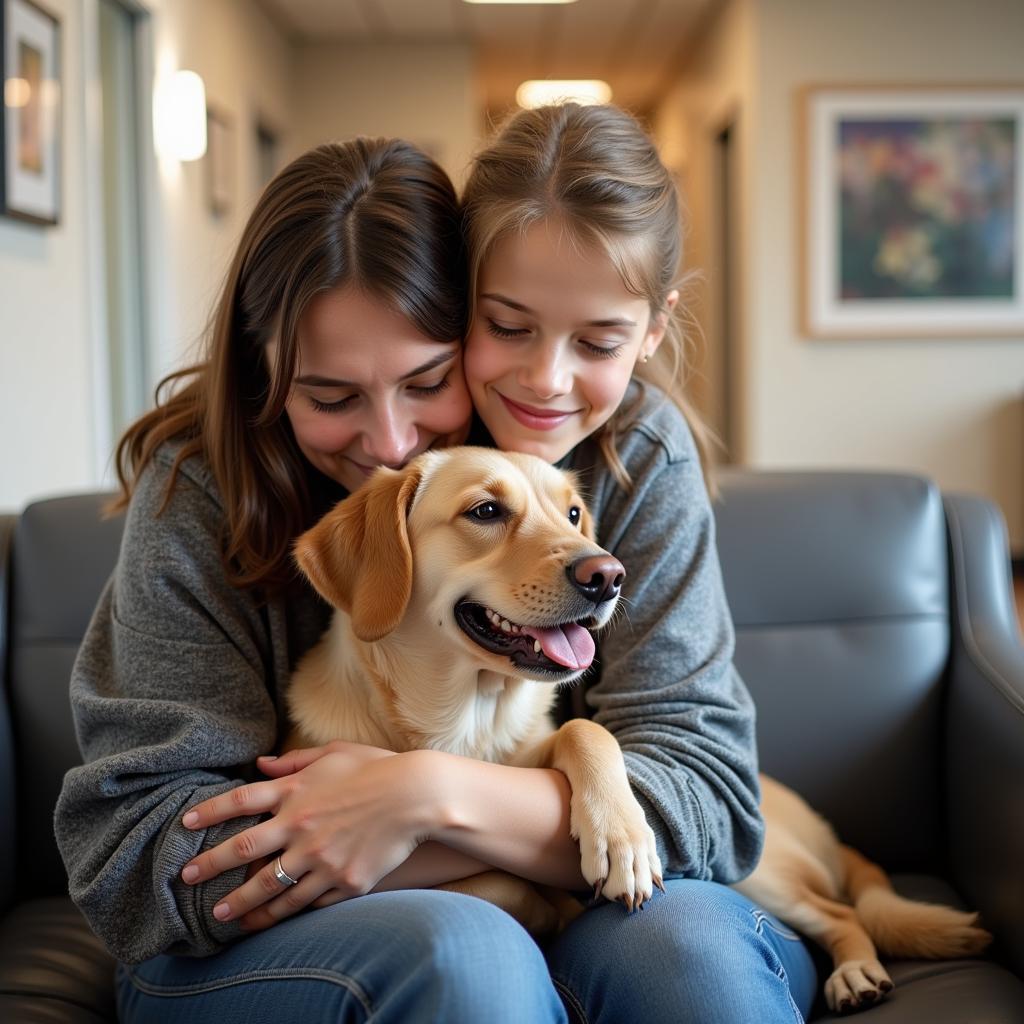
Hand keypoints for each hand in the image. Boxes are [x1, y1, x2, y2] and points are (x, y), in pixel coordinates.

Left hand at [180, 743, 437, 929]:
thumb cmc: (377, 768)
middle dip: (210, 866)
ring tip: (223, 915)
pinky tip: (270, 921)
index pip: (240, 801)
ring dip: (242, 904)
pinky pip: (307, 902)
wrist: (417, 796)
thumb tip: (262, 762)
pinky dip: (285, 913)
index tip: (185, 823)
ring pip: (271, 888)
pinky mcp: (343, 881)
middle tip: (186, 879)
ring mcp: (321, 858)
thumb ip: (295, 760)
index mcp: (296, 790)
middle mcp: (301, 826)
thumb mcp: (335, 753)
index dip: (209, 812)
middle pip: (244, 851)